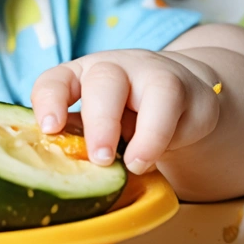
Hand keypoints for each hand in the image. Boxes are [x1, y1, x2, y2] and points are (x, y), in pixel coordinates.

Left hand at [31, 50, 221, 174]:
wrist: (179, 98)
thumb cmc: (122, 115)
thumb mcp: (95, 124)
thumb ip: (80, 141)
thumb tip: (67, 173)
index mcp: (80, 76)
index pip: (57, 80)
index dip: (50, 101)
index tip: (49, 129)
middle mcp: (116, 69)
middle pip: (105, 81)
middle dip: (101, 121)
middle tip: (100, 158)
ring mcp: (157, 76)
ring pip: (159, 90)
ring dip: (148, 134)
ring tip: (136, 165)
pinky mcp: (194, 95)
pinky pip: (187, 117)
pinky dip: (174, 140)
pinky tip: (162, 154)